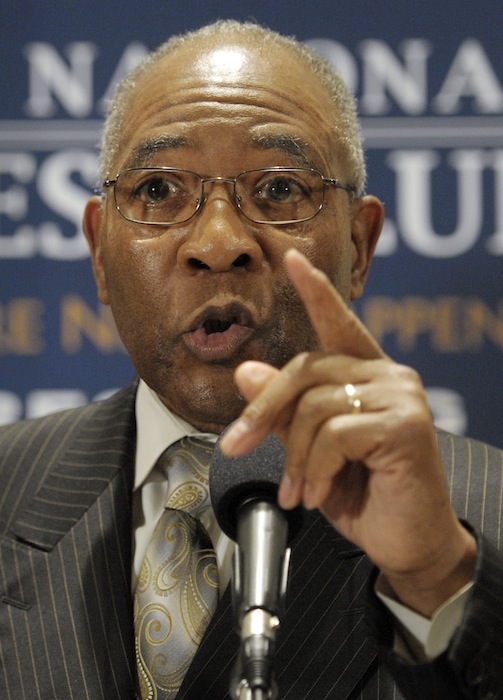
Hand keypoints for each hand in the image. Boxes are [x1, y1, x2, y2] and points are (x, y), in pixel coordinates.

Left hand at [221, 249, 475, 615]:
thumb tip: (246, 371)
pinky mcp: (406, 424)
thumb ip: (286, 410)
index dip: (316, 291)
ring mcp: (402, 396)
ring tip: (297, 490)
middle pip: (305, 368)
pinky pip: (335, 434)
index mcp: (367, 375)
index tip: (292, 260)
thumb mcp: (311, 450)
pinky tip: (318, 493)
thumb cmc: (363, 494)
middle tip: (237, 446)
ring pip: (315, 405)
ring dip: (293, 456)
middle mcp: (388, 375)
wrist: (408, 543)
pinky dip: (314, 468)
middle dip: (263, 411)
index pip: (338, 322)